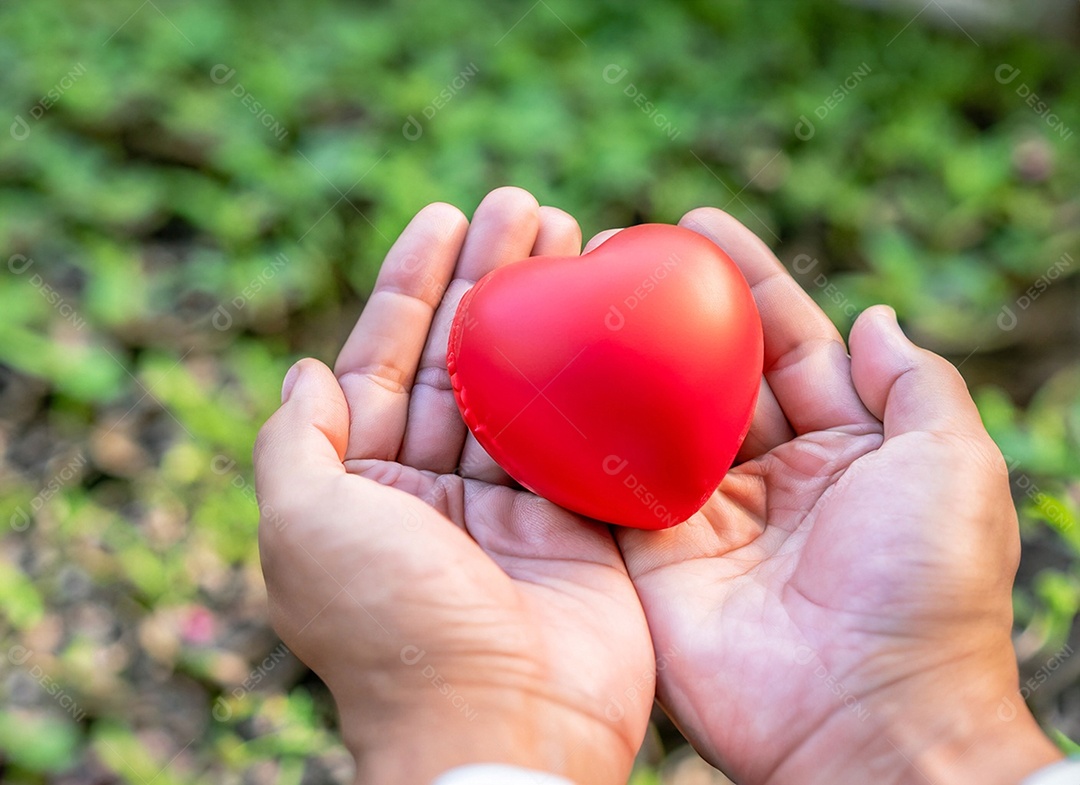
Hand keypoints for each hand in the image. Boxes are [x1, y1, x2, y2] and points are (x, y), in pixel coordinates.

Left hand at [254, 188, 654, 784]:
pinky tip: (610, 316)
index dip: (410, 285)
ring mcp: (508, 506)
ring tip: (570, 230)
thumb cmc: (391, 630)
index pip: (383, 359)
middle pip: (462, 359)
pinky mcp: (575, 524)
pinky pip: (583, 436)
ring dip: (542, 310)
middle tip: (523, 204)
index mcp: (364, 487)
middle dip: (489, 279)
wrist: (501, 726)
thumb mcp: (305, 529)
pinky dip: (594, 376)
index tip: (441, 216)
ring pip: (525, 385)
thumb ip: (294, 445)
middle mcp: (434, 490)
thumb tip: (300, 372)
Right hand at [611, 209, 1061, 784]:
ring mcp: (705, 519)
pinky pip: (609, 487)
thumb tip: (875, 316)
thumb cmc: (925, 591)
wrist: (866, 723)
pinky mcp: (652, 559)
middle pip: (709, 375)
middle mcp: (769, 478)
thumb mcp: (954, 467)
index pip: (785, 345)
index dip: (745, 282)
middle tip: (615, 251)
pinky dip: (581, 439)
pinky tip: (547, 380)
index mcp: (842, 450)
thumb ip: (916, 386)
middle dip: (667, 313)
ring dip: (615, 363)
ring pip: (652, 422)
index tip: (697, 225)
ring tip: (572, 297)